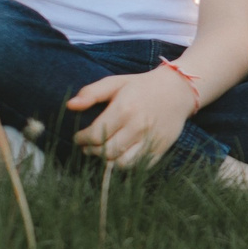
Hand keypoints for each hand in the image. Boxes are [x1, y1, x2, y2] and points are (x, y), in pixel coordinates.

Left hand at [69, 67, 196, 170]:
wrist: (178, 89)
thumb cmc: (142, 86)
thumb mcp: (116, 82)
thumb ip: (91, 92)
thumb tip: (70, 106)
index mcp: (124, 109)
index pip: (95, 134)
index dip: (82, 139)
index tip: (78, 137)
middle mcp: (138, 126)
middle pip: (106, 151)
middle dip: (92, 151)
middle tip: (88, 147)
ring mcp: (151, 139)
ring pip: (122, 163)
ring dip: (107, 161)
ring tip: (102, 153)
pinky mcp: (161, 149)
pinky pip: (139, 166)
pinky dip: (125, 165)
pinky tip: (119, 155)